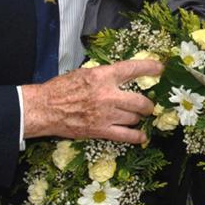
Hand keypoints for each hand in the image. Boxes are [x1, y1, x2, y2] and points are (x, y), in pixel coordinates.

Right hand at [21, 59, 163, 143]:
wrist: (44, 109)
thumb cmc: (61, 89)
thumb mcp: (84, 73)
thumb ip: (105, 76)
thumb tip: (123, 76)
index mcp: (103, 76)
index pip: (133, 68)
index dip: (150, 67)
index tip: (160, 68)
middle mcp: (108, 95)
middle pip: (140, 101)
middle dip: (147, 105)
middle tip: (147, 105)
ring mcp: (106, 115)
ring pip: (134, 118)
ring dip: (137, 118)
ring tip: (134, 117)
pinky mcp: (101, 131)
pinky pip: (126, 136)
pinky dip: (137, 137)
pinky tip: (141, 136)